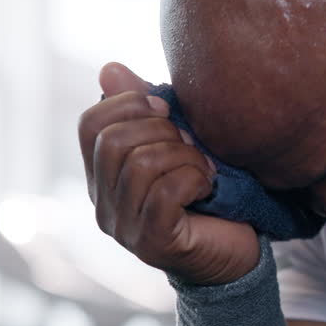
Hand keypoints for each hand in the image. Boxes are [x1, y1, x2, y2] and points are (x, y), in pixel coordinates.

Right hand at [78, 62, 260, 284]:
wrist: (236, 257)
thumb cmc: (208, 196)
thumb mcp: (177, 145)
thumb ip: (145, 110)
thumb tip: (110, 68)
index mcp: (102, 177)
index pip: (89, 124)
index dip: (129, 104)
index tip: (168, 110)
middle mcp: (103, 204)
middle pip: (114, 141)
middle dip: (163, 131)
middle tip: (192, 145)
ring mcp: (124, 227)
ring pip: (141, 163)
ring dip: (184, 156)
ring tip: (204, 168)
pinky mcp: (152, 243)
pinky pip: (165, 192)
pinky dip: (194, 178)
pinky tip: (208, 186)